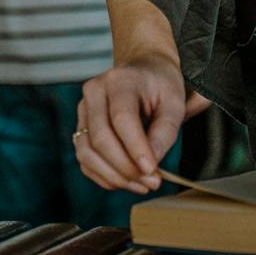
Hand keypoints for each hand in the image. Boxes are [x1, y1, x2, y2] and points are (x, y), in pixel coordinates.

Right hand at [73, 54, 209, 192]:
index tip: (152, 170)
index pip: (121, 118)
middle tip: (152, 182)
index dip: (135, 148)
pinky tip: (126, 181)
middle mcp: (94, 93)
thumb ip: (165, 132)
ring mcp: (83, 110)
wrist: (144, 69)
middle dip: (126, 167)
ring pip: (86, 152)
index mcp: (119, 80)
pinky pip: (85, 159)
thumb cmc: (161, 85)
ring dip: (114, 176)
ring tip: (142, 185)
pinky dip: (104, 176)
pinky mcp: (81, 127)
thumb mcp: (174, 103)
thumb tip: (151, 165)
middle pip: (100, 138)